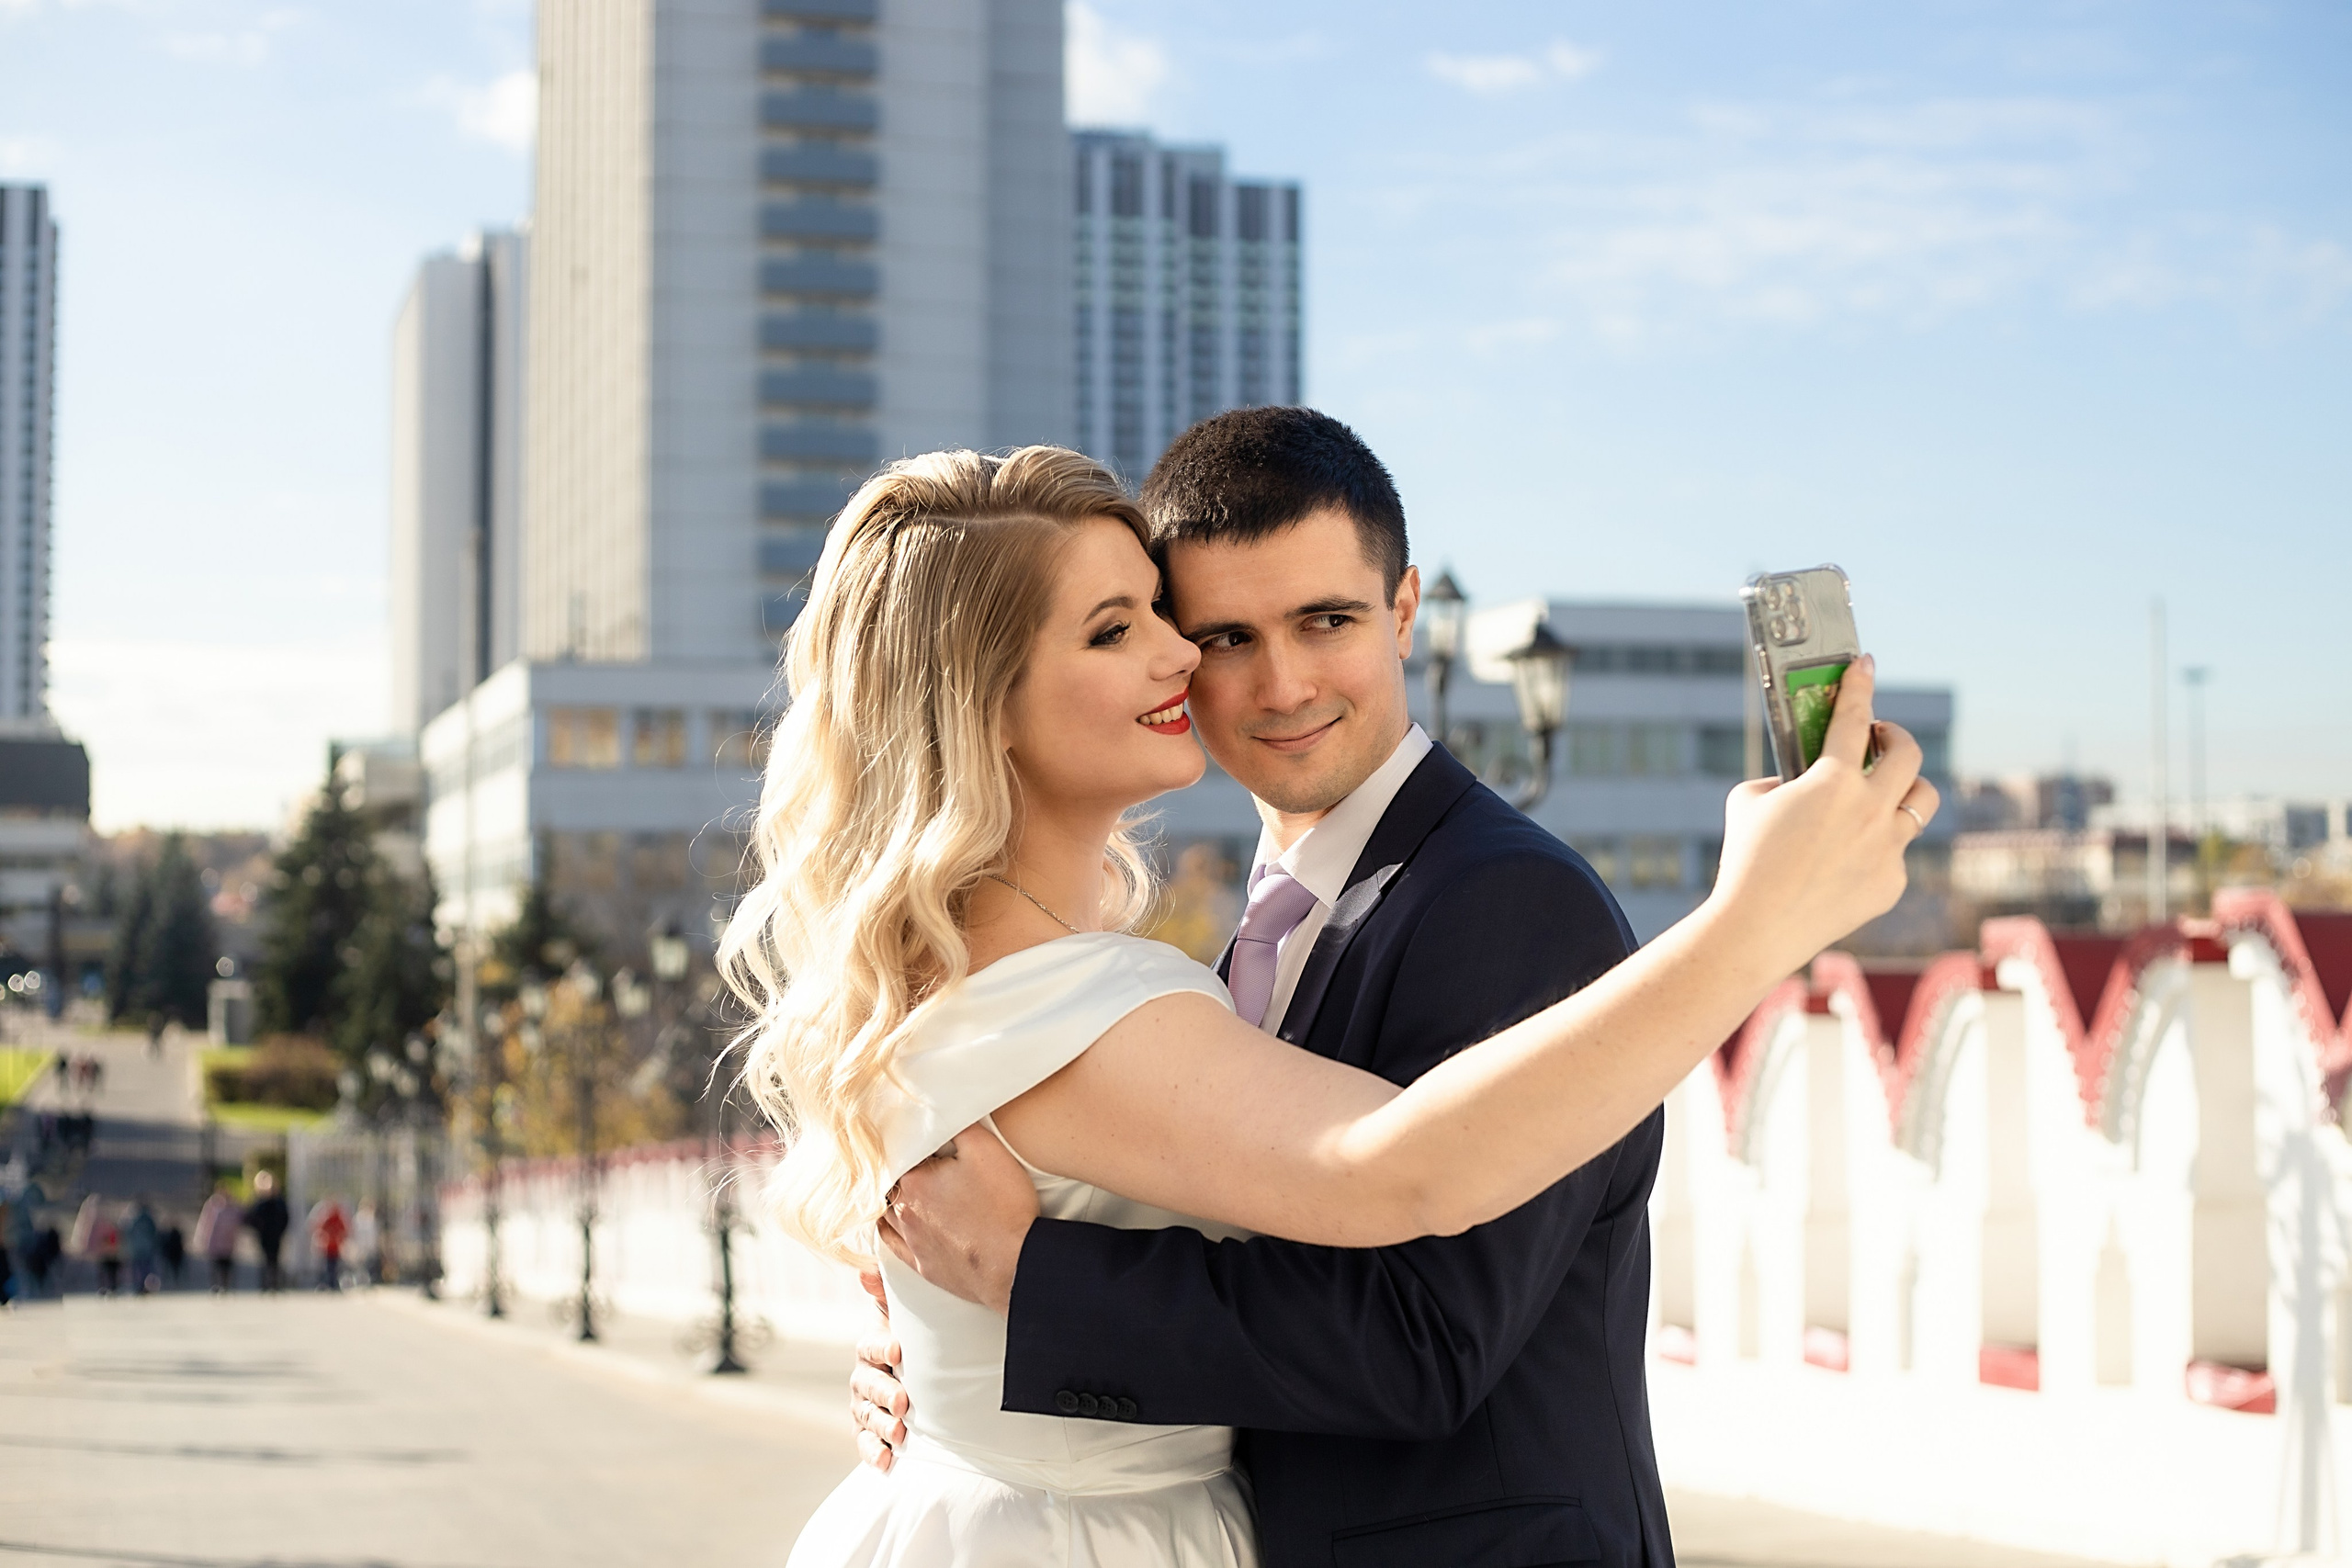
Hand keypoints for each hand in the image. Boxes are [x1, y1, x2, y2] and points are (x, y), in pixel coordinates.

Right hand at [849, 1268, 907, 1471]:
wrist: (925, 1373)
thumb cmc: (915, 1336)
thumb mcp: (905, 1313)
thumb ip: (888, 1293)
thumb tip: (867, 1271)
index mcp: (872, 1345)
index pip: (870, 1346)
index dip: (881, 1347)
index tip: (898, 1351)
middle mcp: (863, 1376)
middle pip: (867, 1385)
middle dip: (884, 1393)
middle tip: (903, 1403)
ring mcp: (864, 1405)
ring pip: (866, 1416)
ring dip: (880, 1426)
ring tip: (899, 1435)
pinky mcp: (868, 1431)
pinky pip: (865, 1443)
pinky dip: (872, 1453)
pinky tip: (885, 1462)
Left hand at [876, 1120, 1039, 1315]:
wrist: (1014, 1264)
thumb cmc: (1002, 1206)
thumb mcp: (986, 1148)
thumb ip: (959, 1126)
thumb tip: (940, 1117)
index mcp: (913, 1180)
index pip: (902, 1153)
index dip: (914, 1145)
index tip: (926, 1141)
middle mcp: (904, 1211)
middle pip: (892, 1183)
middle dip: (904, 1171)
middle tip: (921, 1162)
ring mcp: (912, 1241)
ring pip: (887, 1214)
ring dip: (894, 1199)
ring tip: (909, 1188)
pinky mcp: (923, 1265)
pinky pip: (893, 1245)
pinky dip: (889, 1231)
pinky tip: (890, 1225)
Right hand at [1710, 656, 1940, 973]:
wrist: (1756, 928)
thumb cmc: (1744, 861)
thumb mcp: (1748, 803)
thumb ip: (1781, 781)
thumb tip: (1800, 782)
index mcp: (1832, 780)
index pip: (1854, 717)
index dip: (1860, 684)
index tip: (1865, 664)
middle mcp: (1870, 809)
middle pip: (1909, 754)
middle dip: (1895, 736)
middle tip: (1879, 738)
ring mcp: (1887, 848)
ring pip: (1922, 802)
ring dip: (1904, 789)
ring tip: (1880, 795)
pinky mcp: (1891, 882)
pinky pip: (1895, 852)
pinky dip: (1875, 847)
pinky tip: (1846, 861)